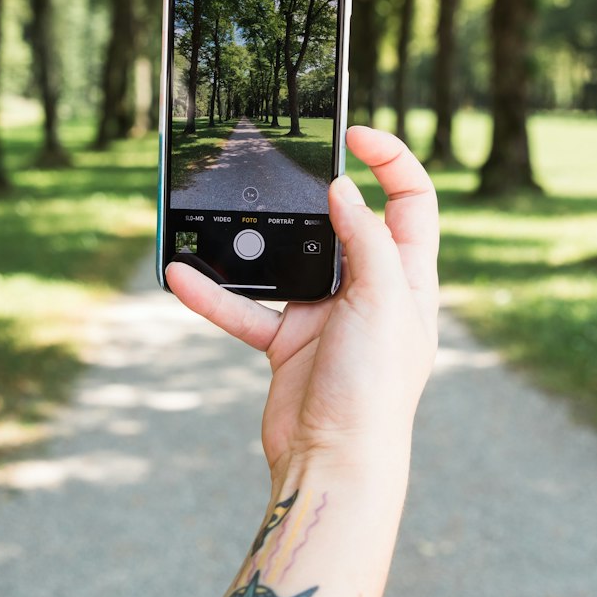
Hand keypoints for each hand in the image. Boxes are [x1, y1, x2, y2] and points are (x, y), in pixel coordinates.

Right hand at [165, 126, 438, 487]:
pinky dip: (215, 295)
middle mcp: (371, 291)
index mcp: (408, 276)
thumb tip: (344, 190)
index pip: (411, 200)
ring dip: (254, 245)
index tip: (354, 134)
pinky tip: (185, 277)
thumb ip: (366, 240)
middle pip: (346, 222)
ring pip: (287, 262)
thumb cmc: (374, 389)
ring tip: (225, 216)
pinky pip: (247, 307)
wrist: (335, 462)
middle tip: (285, 166)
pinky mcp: (288, 342)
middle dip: (314, 194)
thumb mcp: (382, 300)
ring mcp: (328, 316)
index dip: (391, 161)